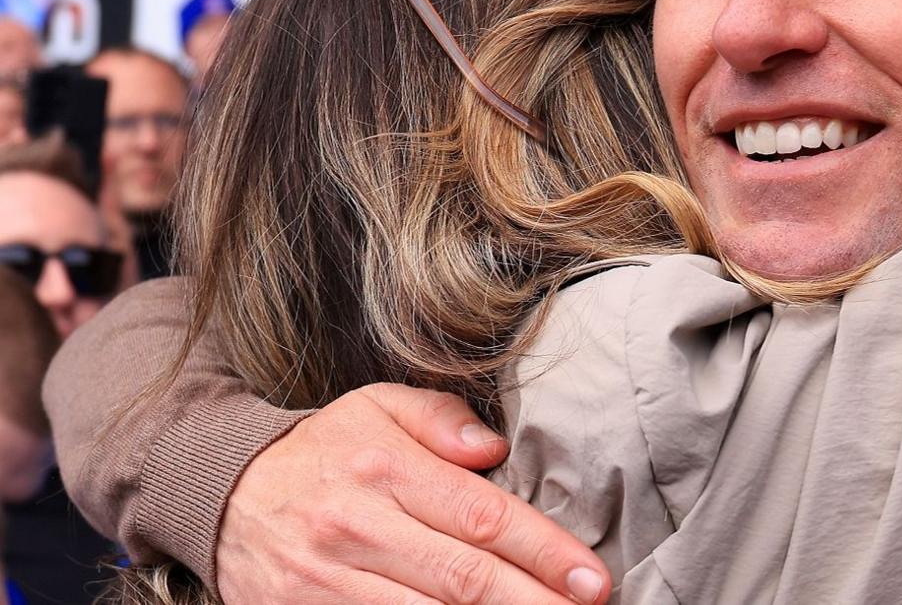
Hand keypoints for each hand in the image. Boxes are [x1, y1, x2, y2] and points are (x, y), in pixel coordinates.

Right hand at [217, 383, 611, 603]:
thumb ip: (442, 419)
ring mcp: (327, 581)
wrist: (220, 490)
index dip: (545, 551)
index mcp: (385, 468)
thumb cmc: (324, 449)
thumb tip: (494, 448)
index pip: (483, 516)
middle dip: (535, 602)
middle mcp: (357, 527)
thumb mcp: (379, 406)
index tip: (591, 577)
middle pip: (465, 578)